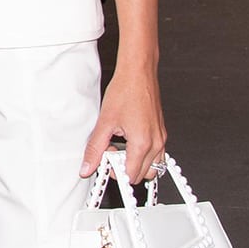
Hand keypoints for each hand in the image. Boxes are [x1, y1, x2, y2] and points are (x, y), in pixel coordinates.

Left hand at [79, 64, 165, 186]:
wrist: (138, 72)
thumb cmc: (126, 91)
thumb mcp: (105, 123)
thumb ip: (95, 149)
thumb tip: (87, 167)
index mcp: (142, 143)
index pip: (131, 175)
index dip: (115, 172)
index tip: (105, 161)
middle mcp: (156, 142)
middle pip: (142, 174)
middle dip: (124, 167)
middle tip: (110, 151)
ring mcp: (161, 137)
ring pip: (152, 166)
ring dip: (135, 162)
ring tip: (119, 145)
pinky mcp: (161, 131)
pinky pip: (156, 153)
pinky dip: (142, 153)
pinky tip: (128, 140)